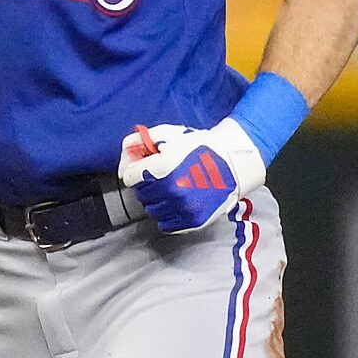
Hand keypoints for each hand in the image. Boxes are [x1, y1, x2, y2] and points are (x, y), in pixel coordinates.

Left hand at [119, 120, 265, 233]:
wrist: (233, 163)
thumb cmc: (200, 147)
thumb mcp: (167, 134)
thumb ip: (139, 142)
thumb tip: (125, 158)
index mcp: (163, 168)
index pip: (130, 177)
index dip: (136, 169)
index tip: (146, 167)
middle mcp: (171, 191)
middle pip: (140, 194)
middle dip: (147, 184)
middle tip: (162, 176)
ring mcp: (183, 209)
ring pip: (152, 210)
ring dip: (157, 200)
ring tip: (173, 188)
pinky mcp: (192, 221)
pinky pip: (165, 224)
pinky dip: (168, 214)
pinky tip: (178, 202)